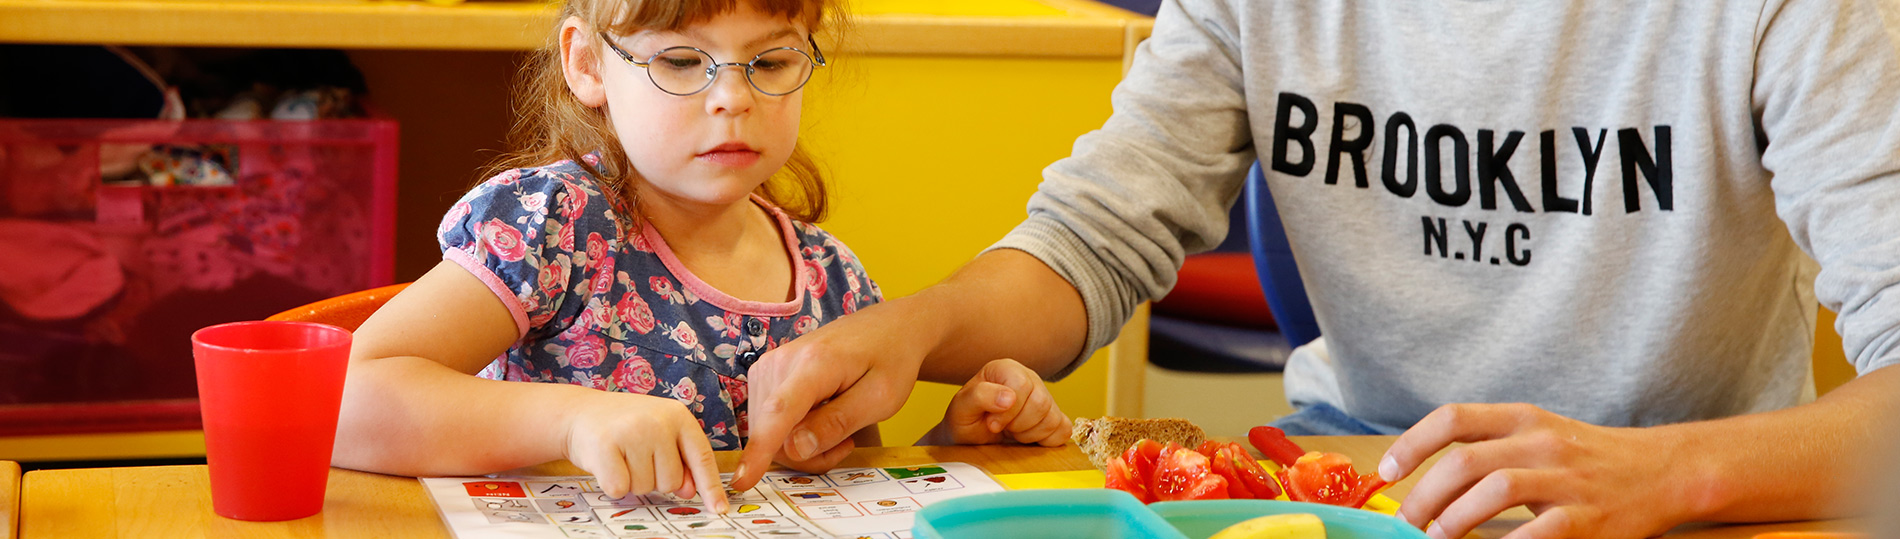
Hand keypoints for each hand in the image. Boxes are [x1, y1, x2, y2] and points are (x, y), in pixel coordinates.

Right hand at [563, 391, 727, 513]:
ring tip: (621, 456)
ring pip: (645, 488)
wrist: (579, 412)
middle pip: (671, 481)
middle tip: (635, 457)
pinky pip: (620, 489)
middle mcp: (658, 421)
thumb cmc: (624, 427)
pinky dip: (612, 485)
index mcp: (678, 415)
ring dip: (632, 481)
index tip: (719, 509)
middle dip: (653, 479)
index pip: (702, 457)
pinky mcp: (605, 446)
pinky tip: (607, 463)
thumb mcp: (659, 434)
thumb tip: (690, 490)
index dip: (711, 487)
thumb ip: (679, 459)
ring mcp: (632, 432)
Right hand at [733, 301, 928, 488]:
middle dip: (804, 454)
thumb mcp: (880, 398)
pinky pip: (769, 419)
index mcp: (815, 362)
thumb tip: (794, 450)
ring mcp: (771, 364)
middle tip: (846, 444)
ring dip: (799, 445)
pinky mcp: (767, 372)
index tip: (741, 481)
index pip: (779, 412)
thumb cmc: (891, 360)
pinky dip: (792, 431)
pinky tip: (821, 420)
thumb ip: (837, 422)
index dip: (760, 450)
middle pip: (773, 431)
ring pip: (768, 430)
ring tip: (839, 429)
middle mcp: (783, 360)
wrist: (889, 327)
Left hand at [922, 358, 1070, 445]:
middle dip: (1018, 424)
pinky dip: (1045, 441)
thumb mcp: (961, 407)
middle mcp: (1029, 378)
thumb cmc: (965, 418)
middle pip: (1041, 403)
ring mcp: (1044, 397)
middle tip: (1001, 428)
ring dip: (1028, 435)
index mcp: (1006, 369)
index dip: (1008, 411)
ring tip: (1011, 431)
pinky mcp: (1054, 416)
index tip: (991, 422)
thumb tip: (1009, 398)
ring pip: (1052, 419)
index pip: (1022, 385)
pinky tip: (1026, 437)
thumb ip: (980, 396)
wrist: (969, 437)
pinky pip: (1063, 431)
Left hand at [1379, 403, 1700, 538]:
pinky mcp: (1588, 518)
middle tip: (1408, 522)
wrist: (1664, 471)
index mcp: (1523, 419)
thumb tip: (1426, 478)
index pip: (1454, 418)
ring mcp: (1567, 479)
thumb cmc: (1588, 458)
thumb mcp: (1538, 435)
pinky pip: (1536, 532)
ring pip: (1494, 490)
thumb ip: (1489, 447)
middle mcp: (1542, 442)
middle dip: (1424, 496)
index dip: (1412, 444)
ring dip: (1454, 520)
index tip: (1388, 472)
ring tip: (1438, 538)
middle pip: (1464, 461)